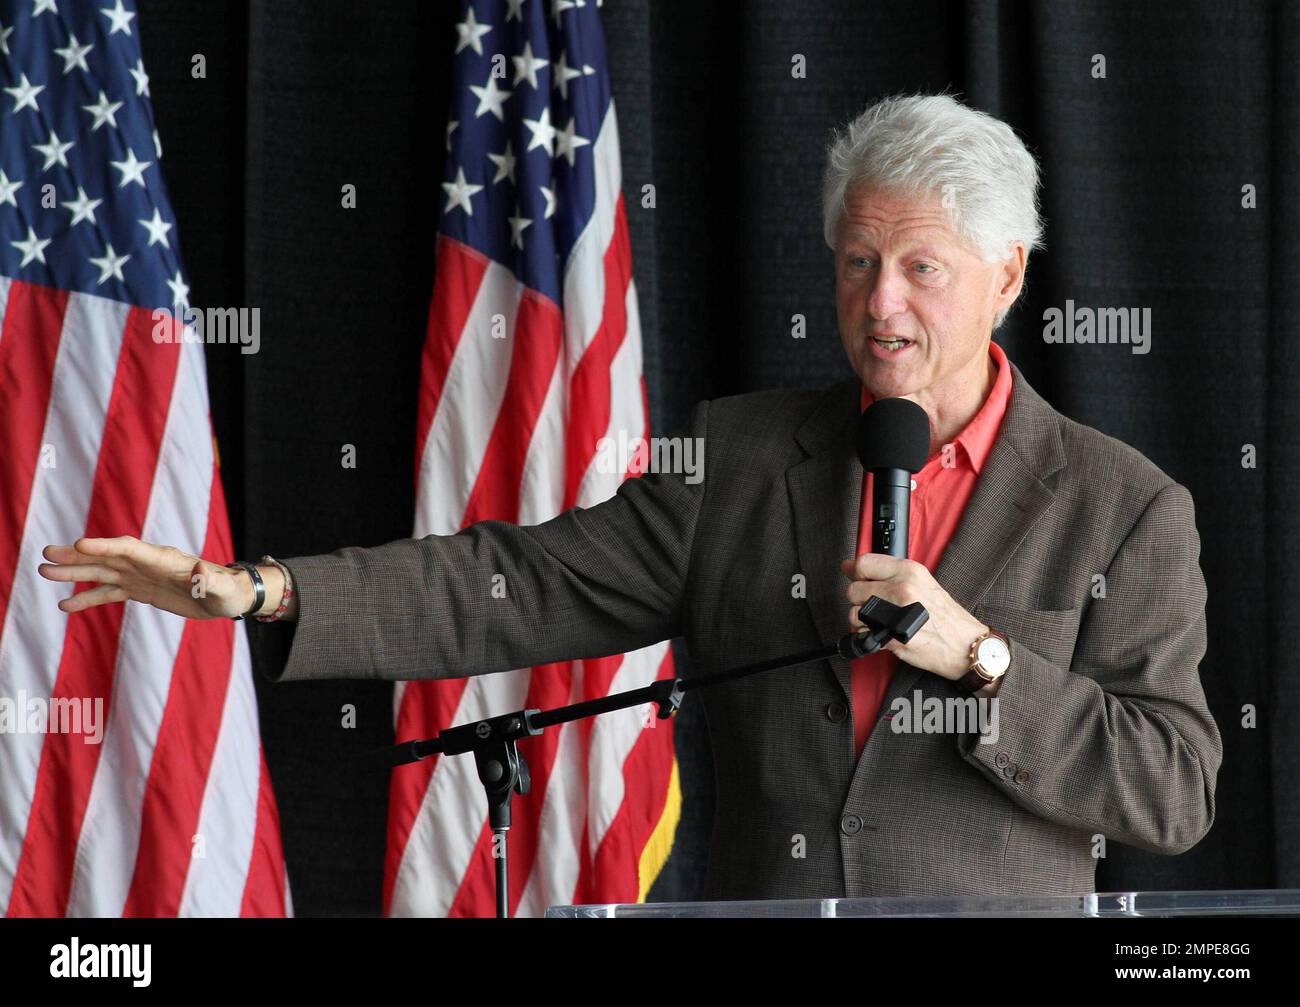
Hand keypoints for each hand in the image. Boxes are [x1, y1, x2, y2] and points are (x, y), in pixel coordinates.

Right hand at [38, 536, 258, 620]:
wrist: (227, 597)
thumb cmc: (228, 591)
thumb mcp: (221, 589)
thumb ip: (209, 580)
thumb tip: (202, 569)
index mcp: (165, 559)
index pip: (130, 548)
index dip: (106, 546)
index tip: (80, 544)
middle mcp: (148, 564)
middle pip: (107, 557)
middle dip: (78, 557)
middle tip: (45, 555)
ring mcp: (141, 576)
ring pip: (101, 573)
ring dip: (74, 573)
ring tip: (44, 572)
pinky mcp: (140, 591)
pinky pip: (109, 593)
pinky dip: (87, 598)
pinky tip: (65, 605)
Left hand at [841, 553, 987, 680]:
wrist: (965, 645)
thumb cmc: (947, 617)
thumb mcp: (923, 582)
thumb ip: (892, 574)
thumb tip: (855, 567)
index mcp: (909, 571)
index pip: (864, 563)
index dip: (855, 571)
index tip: (853, 575)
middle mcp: (902, 588)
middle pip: (854, 589)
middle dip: (858, 599)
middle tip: (873, 605)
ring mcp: (896, 613)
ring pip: (854, 612)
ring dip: (861, 619)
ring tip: (879, 621)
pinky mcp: (891, 636)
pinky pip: (862, 633)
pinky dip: (866, 635)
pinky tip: (882, 633)